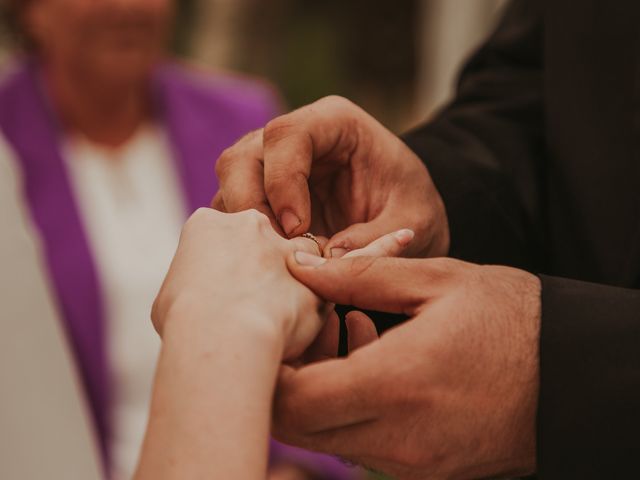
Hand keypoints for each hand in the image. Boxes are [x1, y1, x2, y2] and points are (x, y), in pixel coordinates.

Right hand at [152, 208, 326, 359]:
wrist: (223, 335)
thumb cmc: (185, 324)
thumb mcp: (167, 299)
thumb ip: (189, 287)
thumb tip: (193, 299)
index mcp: (207, 224)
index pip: (220, 233)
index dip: (223, 263)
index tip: (222, 291)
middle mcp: (248, 224)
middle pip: (260, 236)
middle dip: (261, 264)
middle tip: (253, 304)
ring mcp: (283, 244)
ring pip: (299, 252)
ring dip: (295, 276)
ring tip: (281, 315)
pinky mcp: (314, 271)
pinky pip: (322, 282)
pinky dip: (315, 301)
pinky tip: (300, 324)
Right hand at [212, 96, 448, 257]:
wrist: (404, 212)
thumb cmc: (411, 205)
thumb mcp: (414, 221)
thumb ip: (377, 238)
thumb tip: (327, 259)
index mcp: (334, 124)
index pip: (286, 135)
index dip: (282, 181)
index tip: (299, 229)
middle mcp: (293, 139)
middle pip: (240, 159)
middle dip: (250, 208)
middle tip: (279, 251)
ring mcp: (270, 167)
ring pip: (229, 188)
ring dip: (244, 229)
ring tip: (279, 262)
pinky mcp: (261, 197)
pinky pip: (233, 215)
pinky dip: (245, 241)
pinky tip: (273, 264)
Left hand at [274, 255, 540, 478]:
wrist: (572, 375)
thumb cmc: (509, 320)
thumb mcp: (435, 281)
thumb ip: (359, 275)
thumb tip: (300, 267)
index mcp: (395, 384)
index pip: (292, 402)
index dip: (270, 367)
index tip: (283, 327)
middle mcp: (396, 437)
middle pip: (298, 427)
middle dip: (288, 379)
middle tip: (313, 328)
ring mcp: (409, 462)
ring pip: (327, 436)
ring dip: (320, 389)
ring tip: (351, 330)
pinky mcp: (422, 469)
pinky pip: (361, 443)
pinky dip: (351, 405)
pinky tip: (376, 354)